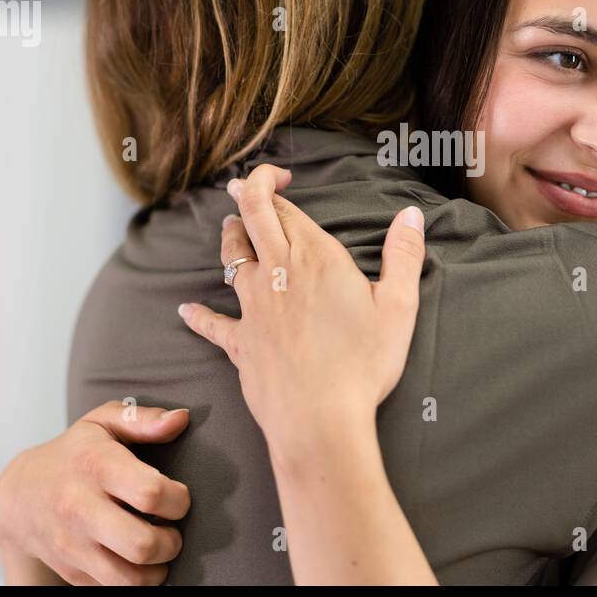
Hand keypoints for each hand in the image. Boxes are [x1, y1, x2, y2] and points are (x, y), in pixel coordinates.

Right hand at [0, 401, 191, 584]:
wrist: (20, 495)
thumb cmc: (73, 454)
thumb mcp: (103, 423)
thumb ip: (144, 419)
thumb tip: (180, 420)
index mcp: (95, 467)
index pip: (151, 493)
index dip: (179, 499)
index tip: (178, 496)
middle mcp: (80, 509)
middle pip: (143, 544)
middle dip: (172, 541)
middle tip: (171, 529)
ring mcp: (72, 545)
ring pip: (130, 578)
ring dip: (157, 569)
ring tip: (159, 549)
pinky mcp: (71, 571)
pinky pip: (114, 588)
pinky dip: (134, 580)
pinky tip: (136, 559)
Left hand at [178, 162, 425, 466]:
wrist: (320, 419)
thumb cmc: (363, 364)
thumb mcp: (399, 307)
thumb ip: (404, 255)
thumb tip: (410, 215)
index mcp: (315, 258)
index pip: (285, 208)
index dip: (276, 185)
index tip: (282, 177)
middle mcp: (277, 273)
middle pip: (251, 219)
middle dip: (246, 194)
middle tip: (243, 183)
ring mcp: (254, 308)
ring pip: (231, 258)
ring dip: (229, 237)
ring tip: (228, 226)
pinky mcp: (241, 343)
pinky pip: (212, 324)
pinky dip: (198, 315)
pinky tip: (185, 311)